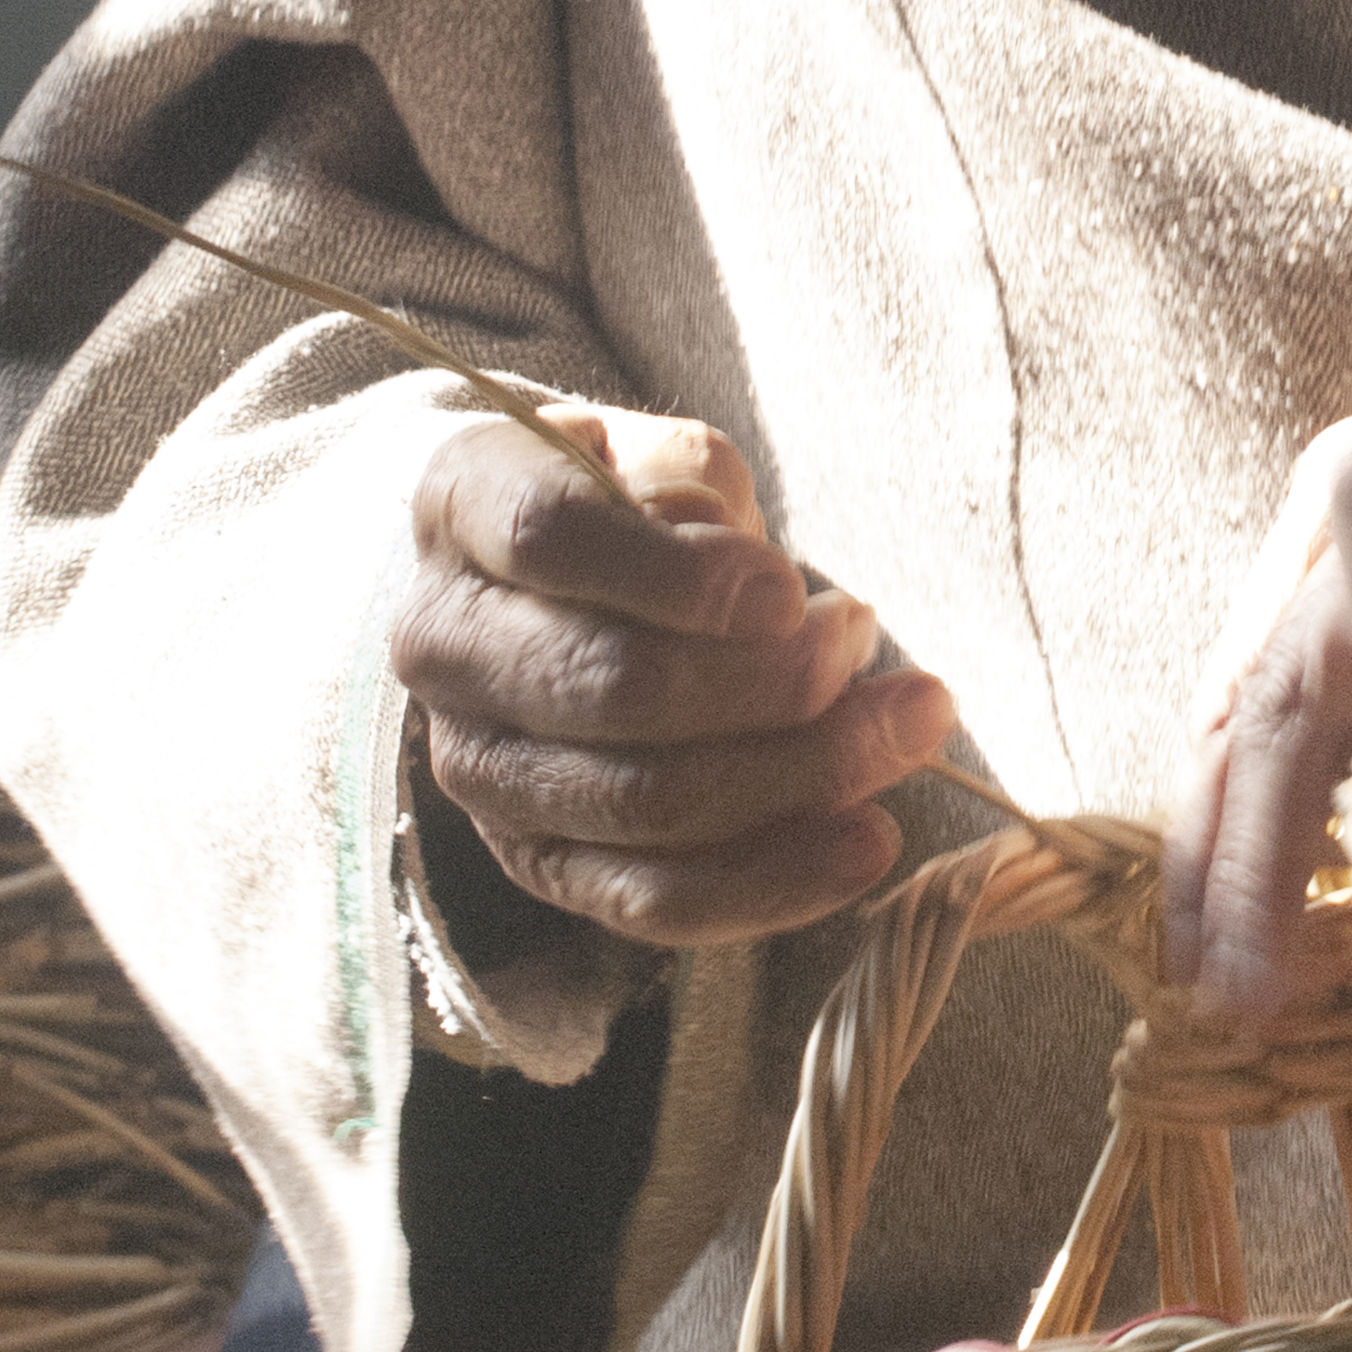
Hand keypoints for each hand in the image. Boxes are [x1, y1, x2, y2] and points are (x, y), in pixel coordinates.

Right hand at [395, 402, 951, 945]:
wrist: (547, 586)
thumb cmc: (625, 504)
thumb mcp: (656, 452)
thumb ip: (695, 488)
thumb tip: (754, 590)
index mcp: (464, 509)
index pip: (554, 537)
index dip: (683, 574)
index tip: (792, 592)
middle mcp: (445, 646)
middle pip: (613, 688)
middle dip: (772, 682)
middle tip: (867, 644)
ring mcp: (481, 768)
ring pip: (643, 802)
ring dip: (801, 772)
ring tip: (906, 724)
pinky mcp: (536, 862)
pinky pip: (653, 900)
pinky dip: (773, 880)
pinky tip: (869, 840)